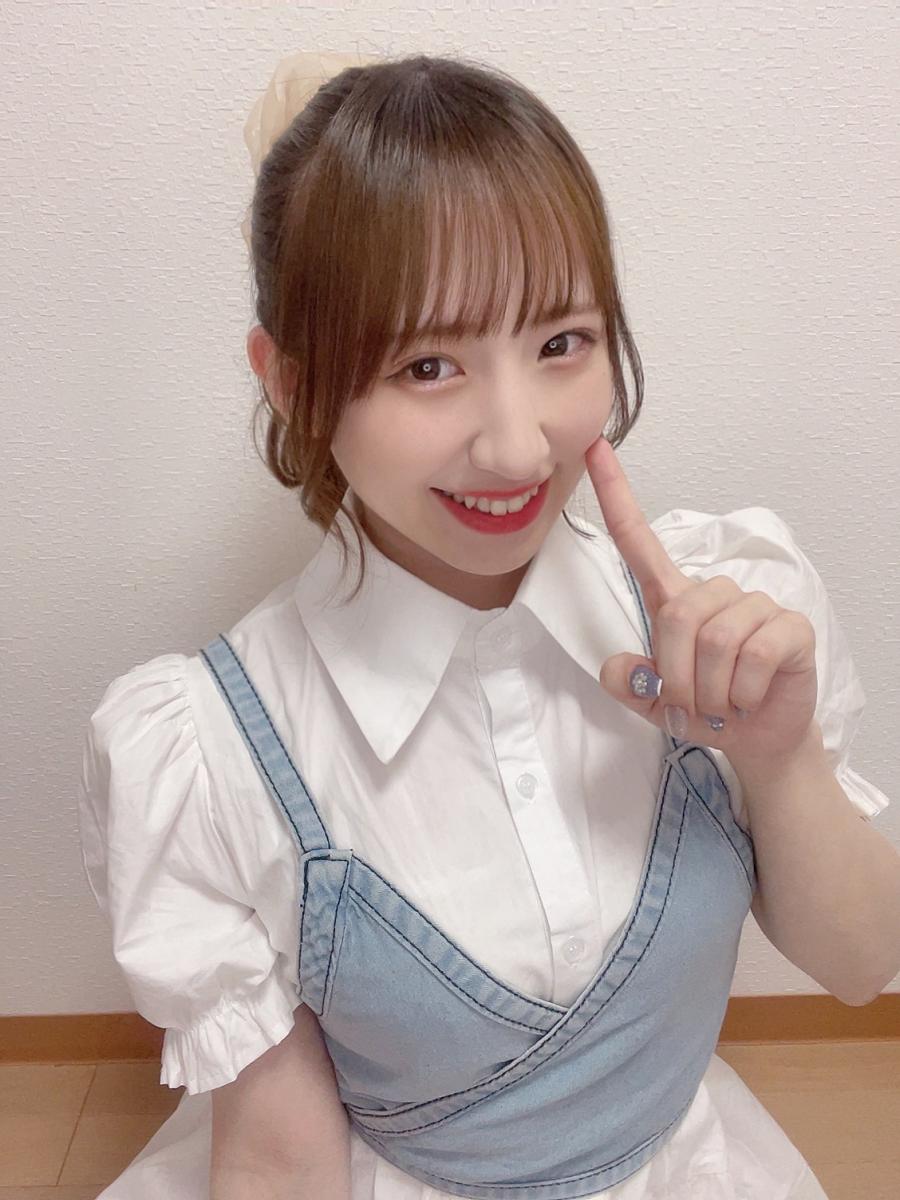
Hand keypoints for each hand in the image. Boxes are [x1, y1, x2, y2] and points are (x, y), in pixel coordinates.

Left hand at [584, 435, 819, 768]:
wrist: (760, 739)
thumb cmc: (705, 709)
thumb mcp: (654, 705)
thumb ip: (630, 687)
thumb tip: (618, 669)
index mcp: (673, 600)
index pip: (638, 542)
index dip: (615, 496)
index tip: (595, 448)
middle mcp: (714, 594)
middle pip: (678, 616)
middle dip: (677, 676)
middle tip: (692, 705)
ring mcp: (755, 605)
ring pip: (716, 641)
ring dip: (712, 690)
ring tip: (724, 703)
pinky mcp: (791, 626)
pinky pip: (755, 656)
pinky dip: (744, 692)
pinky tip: (750, 698)